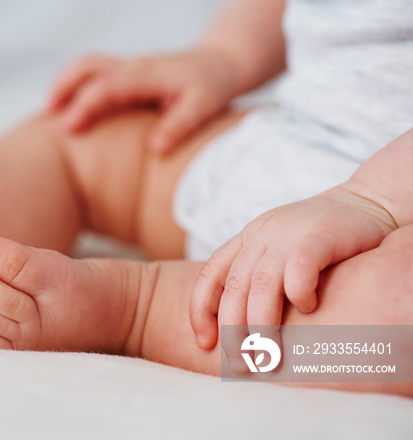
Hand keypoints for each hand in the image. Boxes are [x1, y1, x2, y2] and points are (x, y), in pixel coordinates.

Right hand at [46, 48, 243, 154]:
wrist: (217, 64)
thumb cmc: (210, 86)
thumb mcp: (204, 106)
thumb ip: (179, 125)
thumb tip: (155, 149)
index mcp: (148, 74)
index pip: (108, 85)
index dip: (86, 104)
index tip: (68, 127)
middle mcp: (132, 67)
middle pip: (87, 66)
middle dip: (62, 88)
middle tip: (45, 117)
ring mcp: (126, 68)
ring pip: (85, 67)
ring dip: (63, 86)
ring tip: (47, 115)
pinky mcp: (123, 74)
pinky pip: (90, 76)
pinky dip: (72, 89)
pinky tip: (65, 113)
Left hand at [189, 184, 397, 367]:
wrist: (366, 201)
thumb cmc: (320, 237)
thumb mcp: (278, 249)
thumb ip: (257, 276)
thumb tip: (236, 326)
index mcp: (246, 239)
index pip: (209, 276)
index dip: (200, 311)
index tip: (205, 342)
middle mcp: (260, 236)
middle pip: (233, 290)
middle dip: (232, 332)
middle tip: (240, 364)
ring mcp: (287, 235)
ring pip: (261, 288)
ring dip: (261, 327)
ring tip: (268, 356)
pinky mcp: (317, 238)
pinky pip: (298, 273)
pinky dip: (300, 297)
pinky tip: (311, 310)